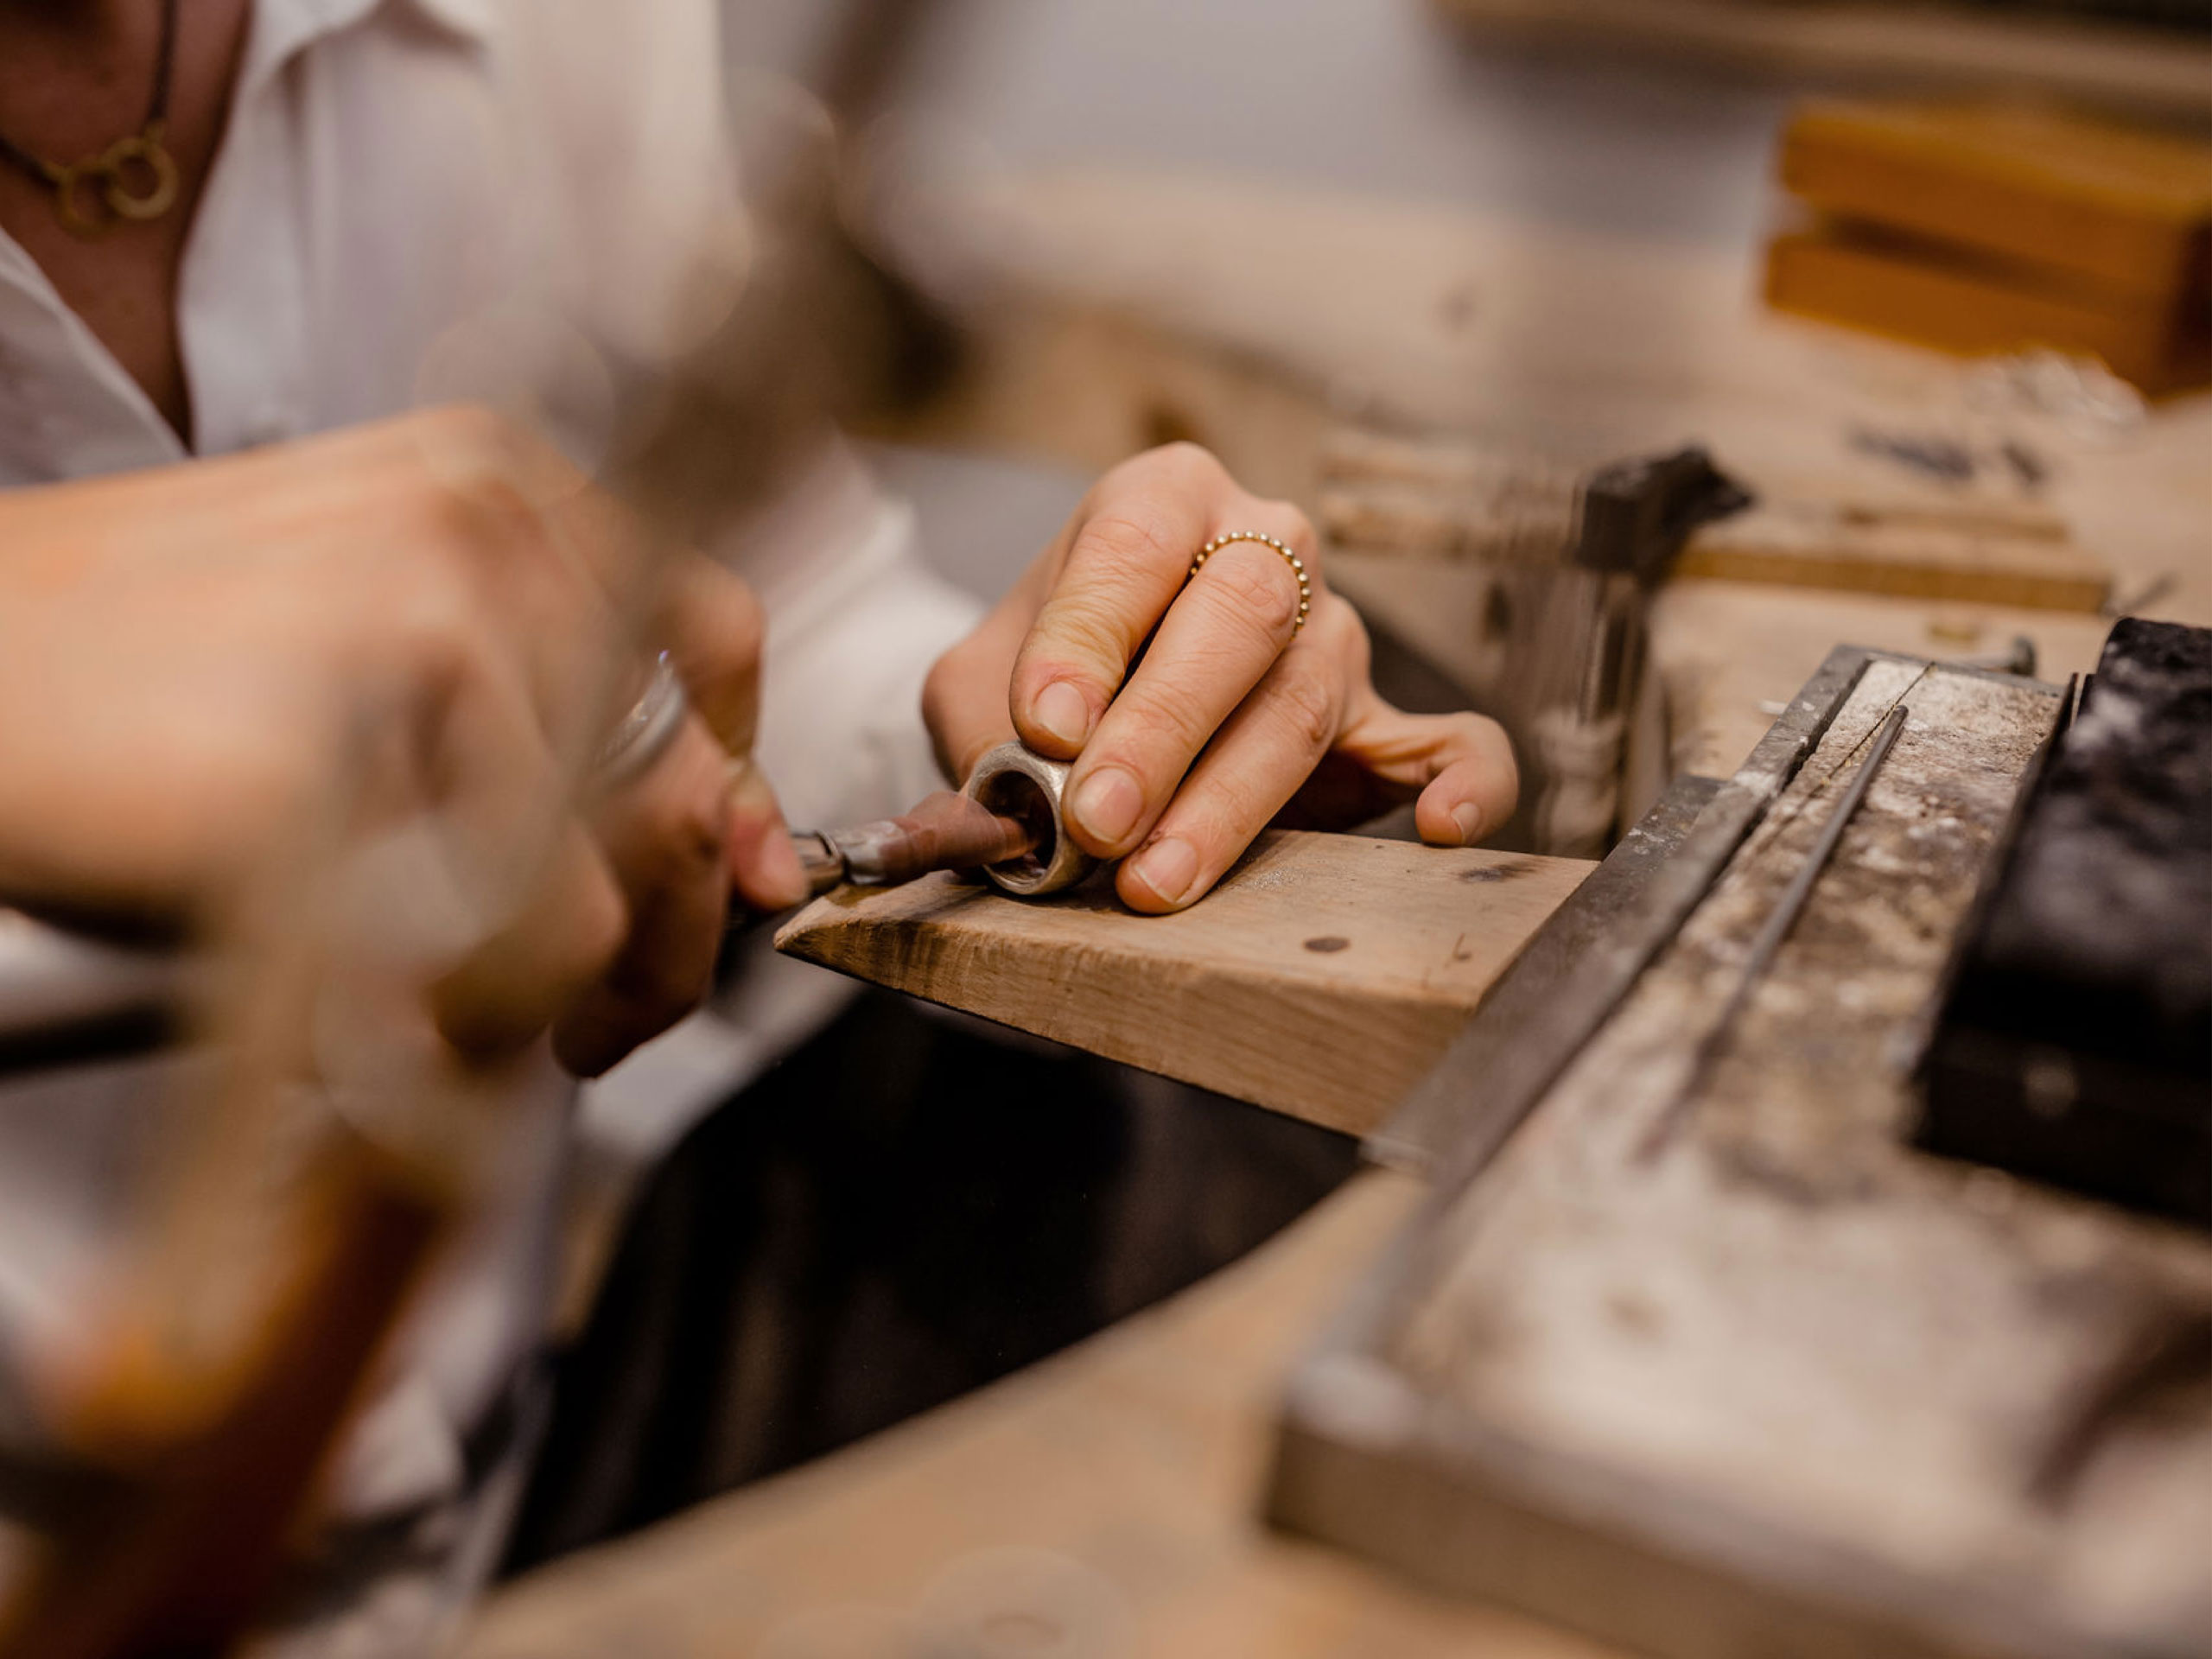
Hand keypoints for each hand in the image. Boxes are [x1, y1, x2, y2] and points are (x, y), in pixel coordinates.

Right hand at [0, 407, 804, 1073]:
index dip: (730, 784)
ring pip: (632, 866)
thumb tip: (742, 844)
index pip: (712, 636)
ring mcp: (422, 623)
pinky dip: (499, 1009)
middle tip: (612, 1020)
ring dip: (583, 986)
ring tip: (486, 1027)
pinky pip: (534, 928)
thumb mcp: (371, 644)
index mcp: (491, 477)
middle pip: (692, 767)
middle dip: (680, 929)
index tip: (707, 884)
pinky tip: (418, 1025)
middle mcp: (482, 523)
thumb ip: (554, 715)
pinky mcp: (351, 745)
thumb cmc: (134, 675)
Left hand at [924, 444, 1516, 911]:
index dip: (1090, 635)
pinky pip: (1453, 741)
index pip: (1135, 545)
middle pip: (1239, 617)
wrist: (1095, 710)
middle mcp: (1264, 545)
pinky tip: (1443, 828)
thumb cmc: (1040, 684)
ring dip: (1230, 799)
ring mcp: (1332, 632)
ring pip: (1305, 700)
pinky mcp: (1384, 720)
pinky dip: (1464, 783)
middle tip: (1099, 818)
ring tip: (1158, 878)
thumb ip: (986, 725)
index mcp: (1162, 500)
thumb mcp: (978, 684)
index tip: (1044, 726)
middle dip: (1164, 727)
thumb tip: (1022, 795)